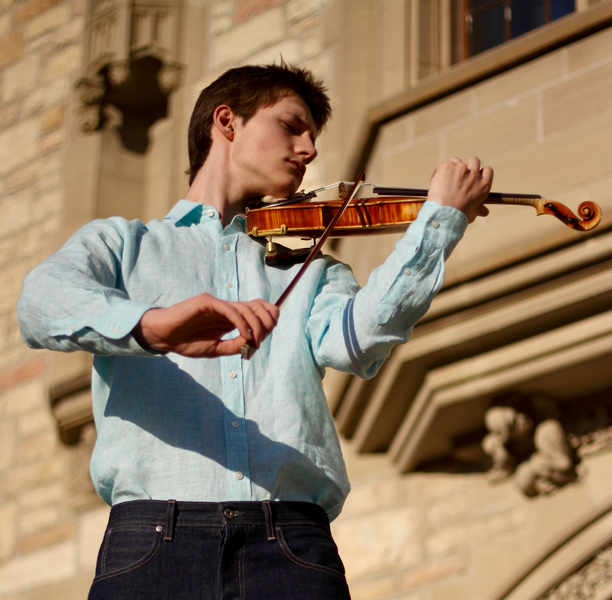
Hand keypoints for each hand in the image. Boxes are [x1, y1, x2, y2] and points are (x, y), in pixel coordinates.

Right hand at [133, 293, 278, 357]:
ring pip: (247, 308)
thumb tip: (253, 342)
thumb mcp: (216, 349)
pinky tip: (244, 335)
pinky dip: (241, 322)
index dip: (267, 319)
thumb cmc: (186, 342)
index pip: (257, 310)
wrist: (163, 337)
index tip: (265, 337)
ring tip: (254, 341)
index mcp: (231, 318)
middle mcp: (227, 308)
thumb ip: (234, 345)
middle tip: (262, 339)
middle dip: (267, 321)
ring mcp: (217, 304)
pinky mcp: (206, 302)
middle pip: (258, 306)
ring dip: (256, 325)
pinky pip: (230, 310)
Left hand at [428, 157, 493, 222]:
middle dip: (467, 166)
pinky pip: (444, 164)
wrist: (443, 213)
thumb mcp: (473, 214)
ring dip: (452, 168)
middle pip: (474, 160)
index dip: (480, 172)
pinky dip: (440, 171)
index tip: (473, 177)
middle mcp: (474, 174)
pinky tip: (436, 182)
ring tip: (445, 181)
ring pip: (457, 161)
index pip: (487, 170)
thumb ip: (479, 209)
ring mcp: (461, 169)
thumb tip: (485, 212)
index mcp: (484, 185)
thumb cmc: (458, 217)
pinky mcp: (448, 166)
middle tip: (458, 177)